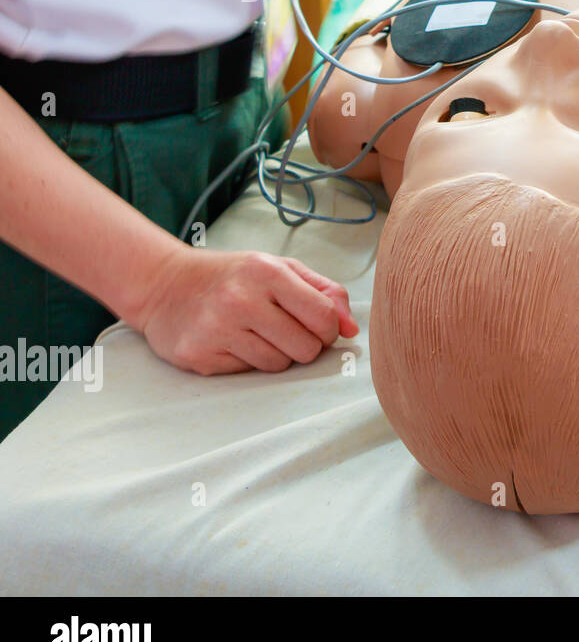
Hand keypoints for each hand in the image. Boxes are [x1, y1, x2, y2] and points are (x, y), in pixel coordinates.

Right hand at [130, 248, 359, 374]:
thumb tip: (351, 328)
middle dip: (305, 345)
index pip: (323, 317)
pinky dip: (247, 361)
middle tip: (285, 331)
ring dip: (276, 354)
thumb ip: (324, 292)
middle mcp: (241, 300)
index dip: (329, 329)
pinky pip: (248, 372)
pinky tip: (231, 340)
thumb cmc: (233, 276)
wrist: (164, 285)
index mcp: (267, 273)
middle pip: (305, 348)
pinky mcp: (200, 356)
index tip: (318, 327)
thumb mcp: (280, 269)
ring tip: (255, 332)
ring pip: (278, 365)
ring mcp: (217, 329)